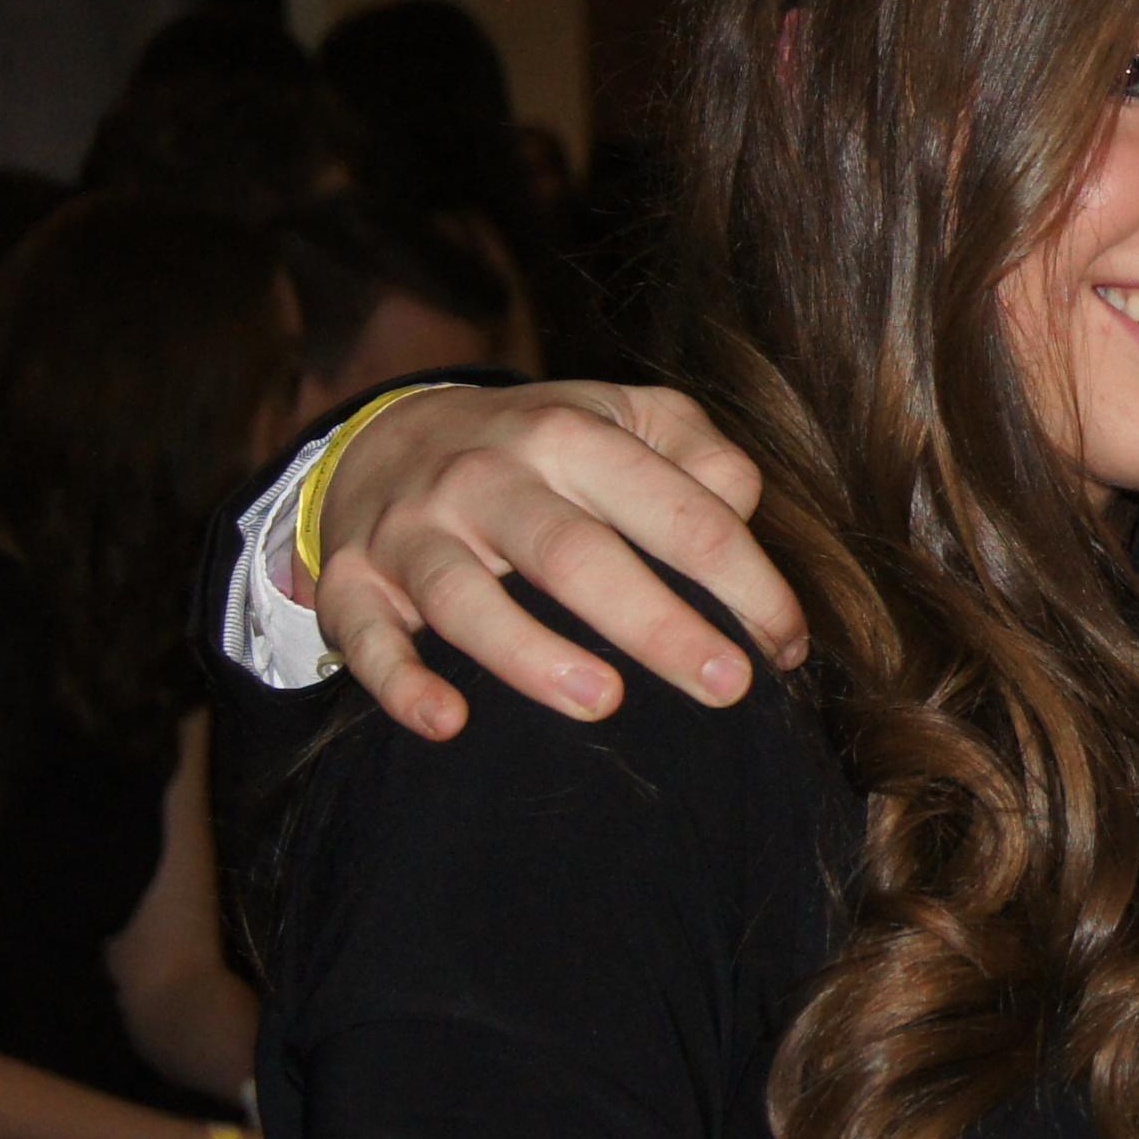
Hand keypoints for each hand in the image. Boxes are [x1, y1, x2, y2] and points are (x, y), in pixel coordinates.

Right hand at [307, 382, 804, 738]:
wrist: (391, 432)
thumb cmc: (545, 442)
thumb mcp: (627, 416)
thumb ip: (700, 453)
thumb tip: (741, 508)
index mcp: (574, 437)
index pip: (676, 511)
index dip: (743, 580)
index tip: (785, 645)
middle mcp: (491, 479)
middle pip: (576, 555)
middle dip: (655, 622)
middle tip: (725, 684)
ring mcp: (415, 531)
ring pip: (466, 596)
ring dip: (530, 653)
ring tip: (600, 701)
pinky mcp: (354, 581)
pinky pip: (367, 635)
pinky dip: (400, 681)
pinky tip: (447, 722)